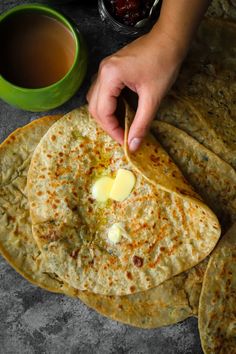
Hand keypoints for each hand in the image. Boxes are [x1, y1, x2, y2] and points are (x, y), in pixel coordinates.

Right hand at [87, 29, 184, 150]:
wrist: (169, 39)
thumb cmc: (163, 63)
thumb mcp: (153, 97)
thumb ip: (141, 123)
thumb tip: (133, 145)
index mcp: (110, 76)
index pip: (102, 112)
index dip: (112, 130)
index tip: (125, 142)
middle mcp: (102, 71)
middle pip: (94, 106)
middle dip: (108, 125)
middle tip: (122, 136)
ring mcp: (104, 68)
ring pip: (95, 99)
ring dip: (106, 115)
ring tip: (121, 126)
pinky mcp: (110, 68)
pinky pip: (102, 91)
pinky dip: (108, 105)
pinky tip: (121, 112)